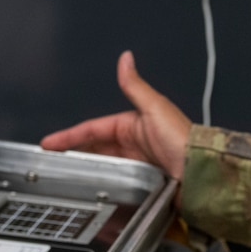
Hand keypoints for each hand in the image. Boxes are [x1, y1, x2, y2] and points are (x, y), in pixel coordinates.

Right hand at [40, 51, 192, 178]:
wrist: (201, 173)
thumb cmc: (183, 140)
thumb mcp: (155, 108)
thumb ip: (135, 86)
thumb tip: (125, 59)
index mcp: (133, 125)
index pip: (93, 129)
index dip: (69, 135)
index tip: (49, 144)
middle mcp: (134, 144)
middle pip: (95, 149)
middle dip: (74, 154)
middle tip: (52, 164)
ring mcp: (137, 165)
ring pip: (103, 167)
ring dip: (87, 171)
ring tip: (66, 180)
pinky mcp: (142, 184)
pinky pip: (116, 183)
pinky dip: (103, 186)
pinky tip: (93, 192)